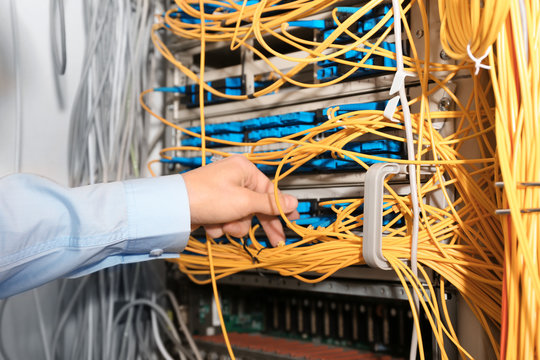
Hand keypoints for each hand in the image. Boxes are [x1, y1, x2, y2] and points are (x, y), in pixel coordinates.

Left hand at [181, 155, 298, 245]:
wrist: (173, 208)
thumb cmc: (206, 197)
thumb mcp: (245, 202)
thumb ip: (271, 204)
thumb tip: (293, 202)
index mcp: (244, 170)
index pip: (270, 191)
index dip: (282, 208)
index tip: (292, 221)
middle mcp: (234, 178)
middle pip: (255, 206)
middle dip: (254, 222)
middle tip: (274, 240)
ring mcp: (221, 192)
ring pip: (240, 217)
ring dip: (233, 225)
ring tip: (222, 223)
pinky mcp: (211, 205)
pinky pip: (225, 220)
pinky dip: (219, 226)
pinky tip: (210, 224)